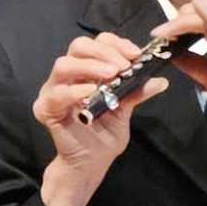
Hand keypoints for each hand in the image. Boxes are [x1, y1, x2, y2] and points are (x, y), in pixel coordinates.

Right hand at [35, 33, 153, 205]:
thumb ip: (137, 91)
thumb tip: (160, 80)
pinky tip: (92, 92)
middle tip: (123, 65)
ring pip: (63, 64)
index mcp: (86, 70)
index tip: (135, 54)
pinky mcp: (45, 109)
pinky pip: (57, 94)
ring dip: (90, 66)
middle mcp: (67, 76)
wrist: (93, 162)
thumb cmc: (105, 133)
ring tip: (112, 75)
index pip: (97, 43)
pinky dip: (75, 90)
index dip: (115, 44)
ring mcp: (53, 90)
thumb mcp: (126, 109)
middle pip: (78, 46)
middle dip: (103, 51)